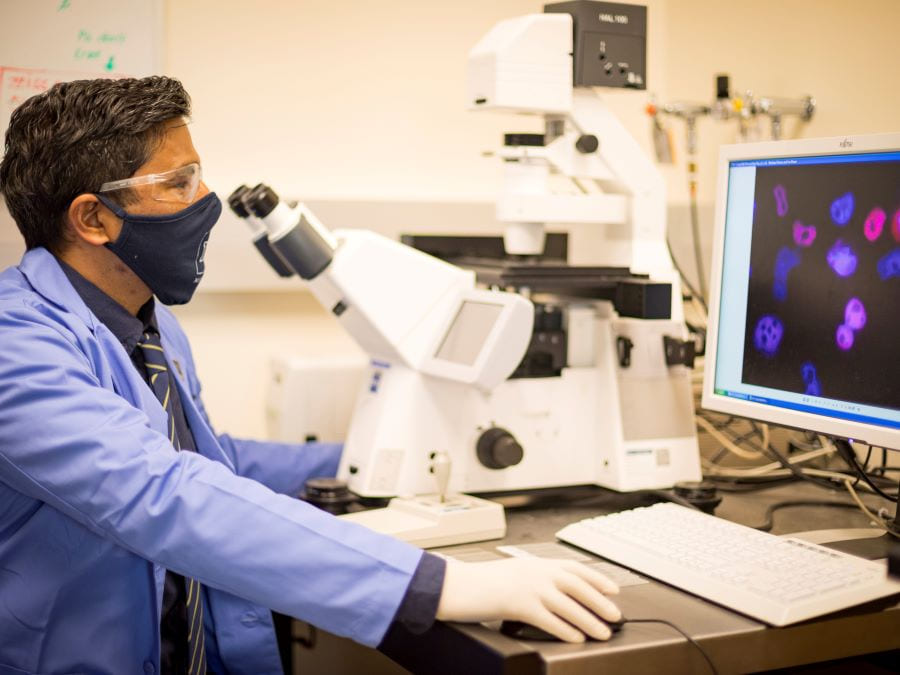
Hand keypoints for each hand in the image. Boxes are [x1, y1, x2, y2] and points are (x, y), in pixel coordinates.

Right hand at [435, 558, 620, 641]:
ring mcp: (529, 587)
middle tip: (616, 616)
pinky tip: (576, 638)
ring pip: (569, 605)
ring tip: (603, 632)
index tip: (613, 589)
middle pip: (578, 586)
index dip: (597, 578)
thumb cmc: (482, 583)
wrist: (458, 585)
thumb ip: (535, 579)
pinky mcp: (519, 605)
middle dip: (600, 601)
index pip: (574, 568)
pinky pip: (549, 619)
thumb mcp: (513, 573)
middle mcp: (536, 572)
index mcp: (536, 563)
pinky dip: (566, 630)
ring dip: (589, 620)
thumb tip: (557, 593)